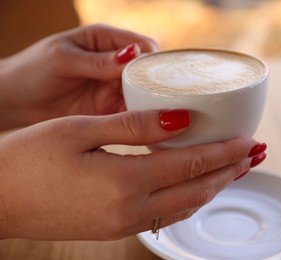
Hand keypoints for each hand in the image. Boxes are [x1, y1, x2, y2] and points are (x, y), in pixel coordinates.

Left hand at [0, 24, 157, 130]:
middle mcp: (114, 64)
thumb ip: (98, 61)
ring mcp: (112, 88)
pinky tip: (143, 126)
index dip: (154, 60)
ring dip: (149, 104)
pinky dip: (138, 119)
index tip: (161, 77)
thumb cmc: (33, 70)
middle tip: (164, 101)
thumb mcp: (63, 59)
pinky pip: (131, 113)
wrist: (16, 101)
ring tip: (157, 116)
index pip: (142, 45)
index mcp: (105, 41)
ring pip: (143, 94)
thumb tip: (133, 55)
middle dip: (157, 85)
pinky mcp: (109, 109)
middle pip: (147, 72)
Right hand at [0, 110, 265, 239]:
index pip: (192, 164)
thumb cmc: (30, 158)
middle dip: (231, 171)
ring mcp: (123, 223)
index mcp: (124, 182)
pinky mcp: (115, 227)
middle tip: (255, 155)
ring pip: (186, 206)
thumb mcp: (81, 131)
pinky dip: (190, 199)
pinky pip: (166, 215)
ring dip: (214, 186)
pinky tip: (198, 187)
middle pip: (197, 189)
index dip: (225, 153)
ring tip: (236, 170)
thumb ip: (135, 127)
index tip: (249, 142)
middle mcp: (130, 209)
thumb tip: (181, 120)